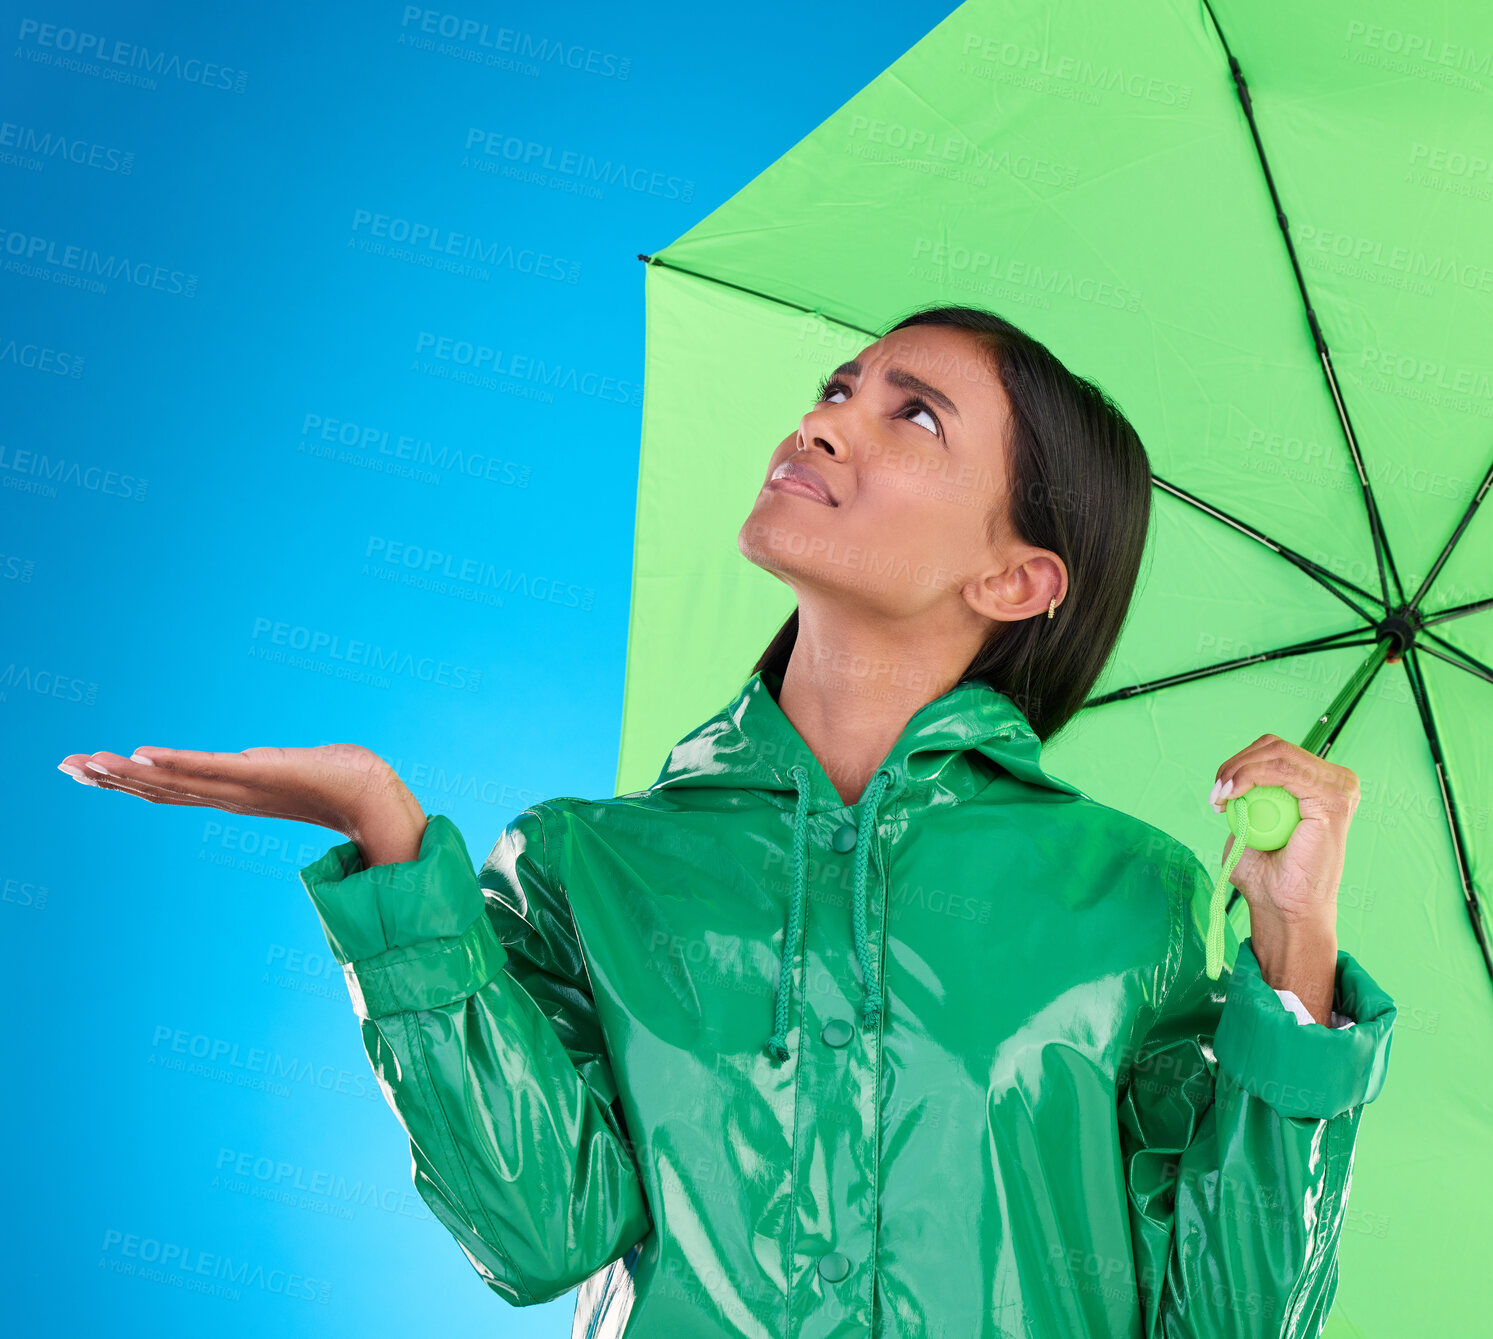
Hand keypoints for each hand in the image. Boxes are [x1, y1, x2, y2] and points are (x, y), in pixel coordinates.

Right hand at [56, 743, 426, 865]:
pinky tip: (142, 756)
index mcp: (234, 794)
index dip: (129, 780)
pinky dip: (176, 764)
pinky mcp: (261, 775)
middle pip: (160, 788)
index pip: (171, 788)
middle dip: (111, 778)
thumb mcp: (289, 769)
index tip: (89, 768)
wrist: (375, 796)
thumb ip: (264, 767)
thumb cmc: (341, 781)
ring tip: (88, 761)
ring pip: (175, 781)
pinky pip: (210, 770)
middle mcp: (231, 796)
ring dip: (129, 772)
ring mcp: (243, 788)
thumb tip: (252, 761)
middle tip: (65, 764)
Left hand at [1210, 734, 1359, 1021]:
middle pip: (1275, 747)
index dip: (1240, 762)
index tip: (1217, 791)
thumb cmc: (1270, 874)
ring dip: (1238, 771)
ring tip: (1222, 798)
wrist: (1285, 910)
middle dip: (1235, 764)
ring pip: (1276, 754)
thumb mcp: (1254, 822)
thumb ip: (1251, 795)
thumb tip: (1233, 775)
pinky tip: (1233, 795)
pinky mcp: (1332, 801)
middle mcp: (1337, 781)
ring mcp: (1339, 789)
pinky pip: (1283, 770)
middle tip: (1216, 793)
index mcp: (1322, 784)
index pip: (1275, 751)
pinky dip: (1249, 776)